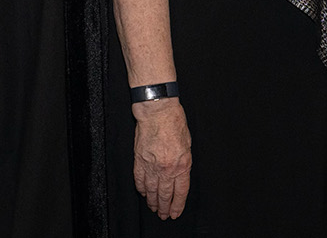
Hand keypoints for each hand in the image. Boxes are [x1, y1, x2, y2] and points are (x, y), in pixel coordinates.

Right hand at [132, 97, 190, 218]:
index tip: (175, 213)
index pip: (180, 192)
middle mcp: (167, 169)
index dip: (177, 205)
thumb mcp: (187, 144)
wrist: (158, 112)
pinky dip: (141, 189)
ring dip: (153, 202)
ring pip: (151, 190)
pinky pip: (139, 180)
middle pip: (165, 194)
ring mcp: (152, 166)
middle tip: (164, 215)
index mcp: (182, 165)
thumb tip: (180, 173)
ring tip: (154, 208)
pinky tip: (144, 194)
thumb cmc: (174, 123)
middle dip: (165, 207)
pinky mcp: (139, 160)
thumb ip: (184, 161)